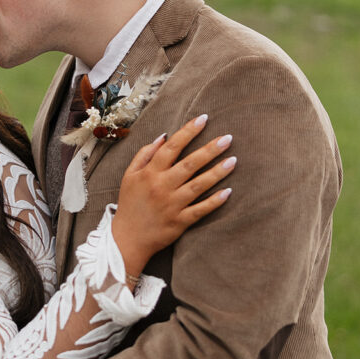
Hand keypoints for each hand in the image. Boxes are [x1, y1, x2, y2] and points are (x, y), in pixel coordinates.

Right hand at [111, 116, 234, 277]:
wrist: (126, 239)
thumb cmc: (130, 204)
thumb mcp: (129, 176)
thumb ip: (144, 154)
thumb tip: (164, 136)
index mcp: (150, 173)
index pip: (172, 147)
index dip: (188, 132)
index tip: (204, 119)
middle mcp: (162, 187)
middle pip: (189, 164)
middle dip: (209, 149)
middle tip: (228, 138)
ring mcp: (172, 205)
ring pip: (198, 185)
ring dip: (217, 172)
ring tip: (233, 160)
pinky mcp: (180, 222)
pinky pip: (200, 210)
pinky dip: (214, 202)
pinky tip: (228, 191)